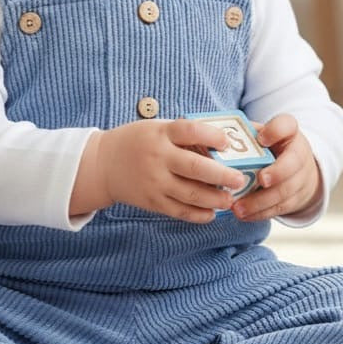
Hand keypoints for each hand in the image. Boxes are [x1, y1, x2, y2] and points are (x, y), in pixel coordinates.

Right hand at [92, 118, 249, 223]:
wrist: (103, 165)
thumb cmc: (137, 142)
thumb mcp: (156, 128)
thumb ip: (183, 135)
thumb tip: (223, 145)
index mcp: (160, 133)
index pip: (189, 131)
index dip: (211, 136)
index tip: (227, 142)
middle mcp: (157, 158)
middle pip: (195, 168)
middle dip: (222, 176)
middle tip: (239, 180)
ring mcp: (154, 182)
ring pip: (190, 194)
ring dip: (215, 199)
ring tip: (230, 200)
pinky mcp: (152, 202)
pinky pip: (179, 211)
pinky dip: (198, 215)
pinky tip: (211, 213)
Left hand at [231, 114, 321, 221]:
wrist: (296, 169)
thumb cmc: (269, 147)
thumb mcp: (260, 134)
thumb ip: (244, 136)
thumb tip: (214, 143)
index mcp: (288, 132)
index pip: (287, 125)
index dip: (276, 131)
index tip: (262, 139)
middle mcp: (299, 153)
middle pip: (293, 163)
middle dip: (277, 172)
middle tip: (260, 179)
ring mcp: (300, 178)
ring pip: (285, 191)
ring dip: (262, 200)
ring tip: (238, 207)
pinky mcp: (295, 199)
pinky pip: (279, 208)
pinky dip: (260, 213)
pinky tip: (243, 215)